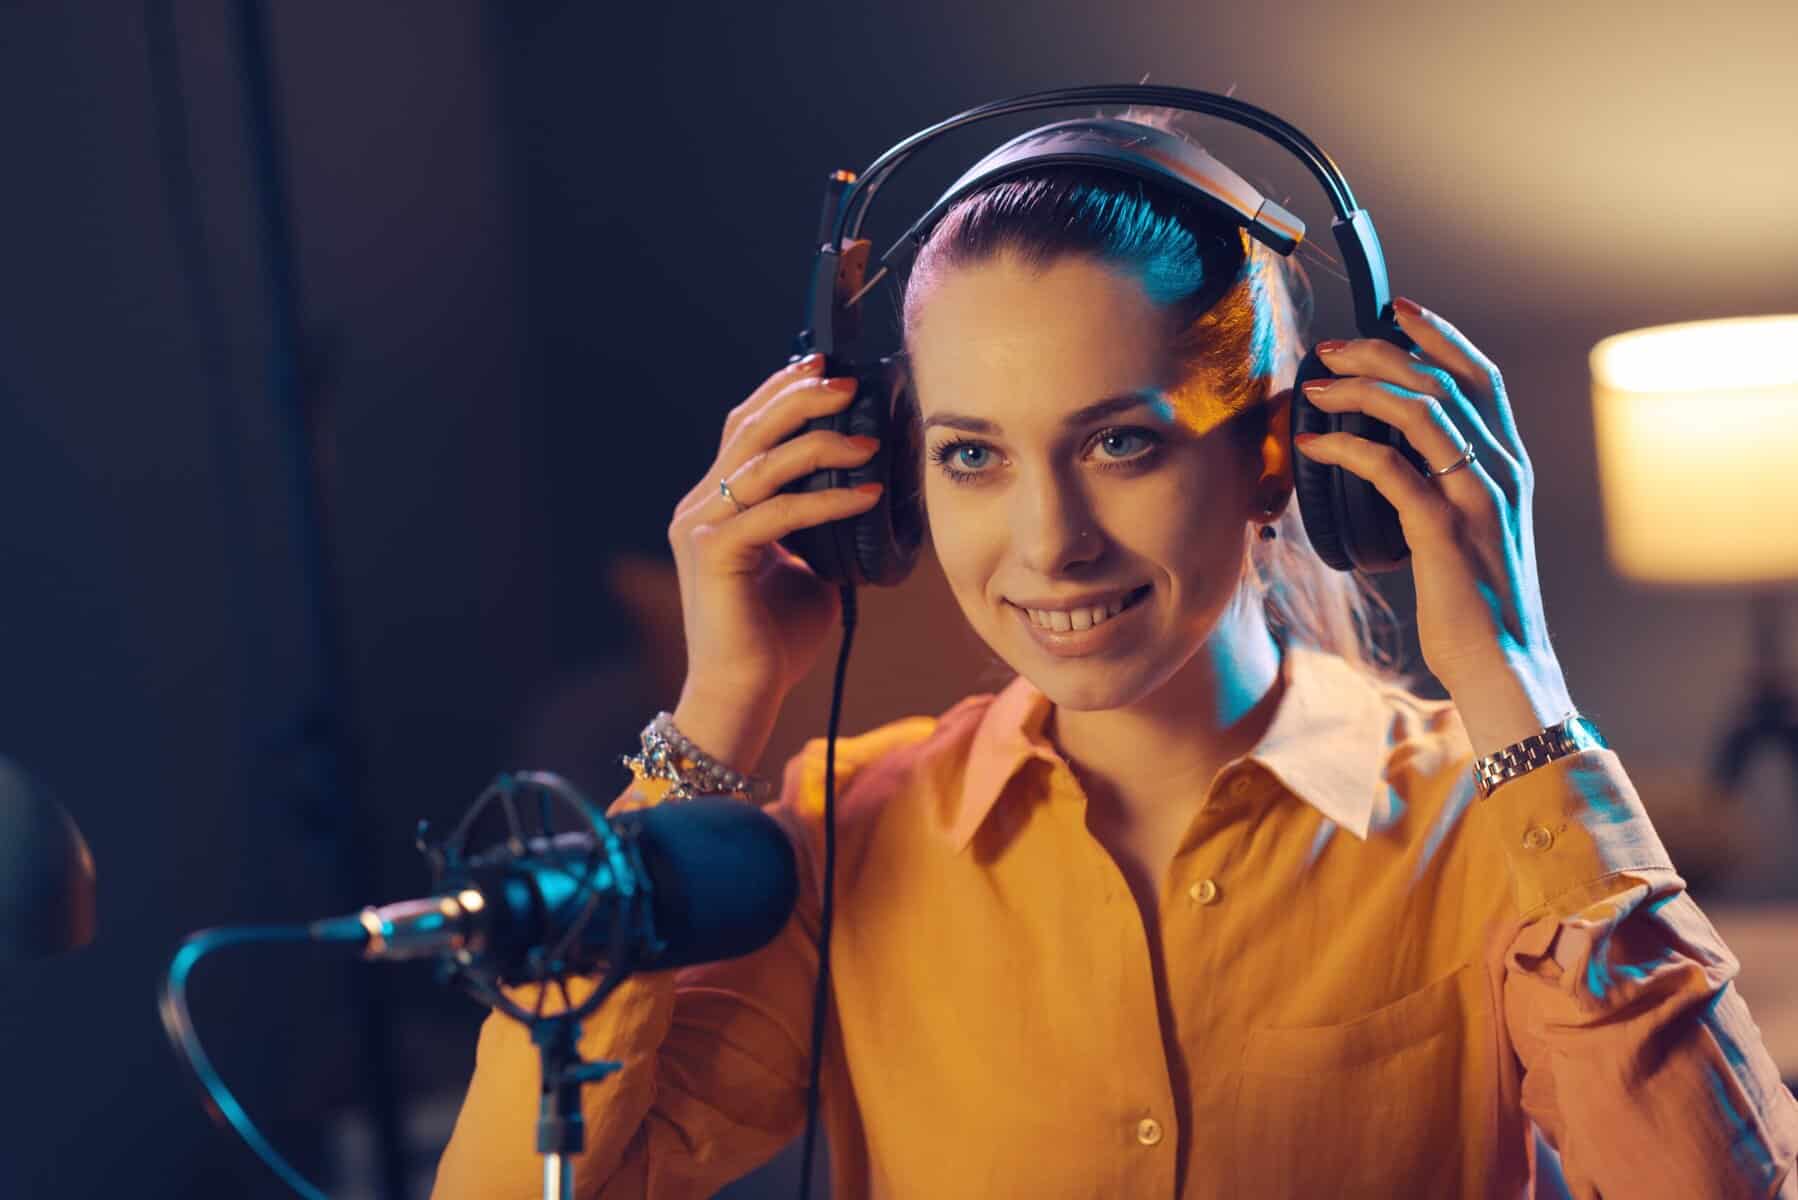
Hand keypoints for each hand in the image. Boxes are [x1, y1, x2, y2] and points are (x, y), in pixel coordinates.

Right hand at [667, 353, 883, 708]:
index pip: (746, 428)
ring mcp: (702, 527)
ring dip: (819, 443)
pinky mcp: (714, 554)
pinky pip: (777, 513)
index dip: (782, 392)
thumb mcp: (807, 567)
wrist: (744, 694)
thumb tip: (869, 493)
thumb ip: (821, 528)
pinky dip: (826, 501)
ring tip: (868, 438)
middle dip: (799, 397)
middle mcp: (702, 506)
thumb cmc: (776, 638)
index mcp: (718, 503)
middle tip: (846, 380)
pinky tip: (866, 494)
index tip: (825, 366)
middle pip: (749, 430)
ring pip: (762, 463)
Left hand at [1292, 299, 1569, 704]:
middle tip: (1330, 347)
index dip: (1440, 336)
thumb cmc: (1474, 604)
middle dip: (1384, 352)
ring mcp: (1475, 499)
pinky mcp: (1444, 532)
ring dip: (1361, 389)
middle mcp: (1500, 471)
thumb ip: (1445, 489)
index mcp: (1508, 466)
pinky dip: (1348, 448)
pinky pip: (1392, 471)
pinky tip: (1313, 445)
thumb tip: (1391, 459)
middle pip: (1444, 381)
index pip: (1481, 378)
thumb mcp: (1466, 533)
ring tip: (1315, 386)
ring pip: (1422, 412)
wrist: (1503, 665)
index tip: (1397, 310)